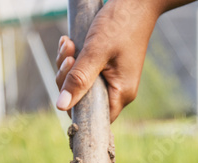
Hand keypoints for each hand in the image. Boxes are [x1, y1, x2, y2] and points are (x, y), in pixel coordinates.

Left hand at [55, 0, 163, 121]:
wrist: (136, 2)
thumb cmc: (121, 24)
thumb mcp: (96, 52)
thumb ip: (79, 79)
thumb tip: (62, 106)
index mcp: (122, 93)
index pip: (94, 117)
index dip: (75, 107)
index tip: (65, 87)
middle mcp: (118, 90)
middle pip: (83, 99)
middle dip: (68, 78)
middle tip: (68, 55)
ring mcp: (112, 78)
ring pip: (80, 82)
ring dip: (68, 64)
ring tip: (68, 44)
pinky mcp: (106, 66)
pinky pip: (84, 70)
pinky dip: (74, 58)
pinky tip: (70, 42)